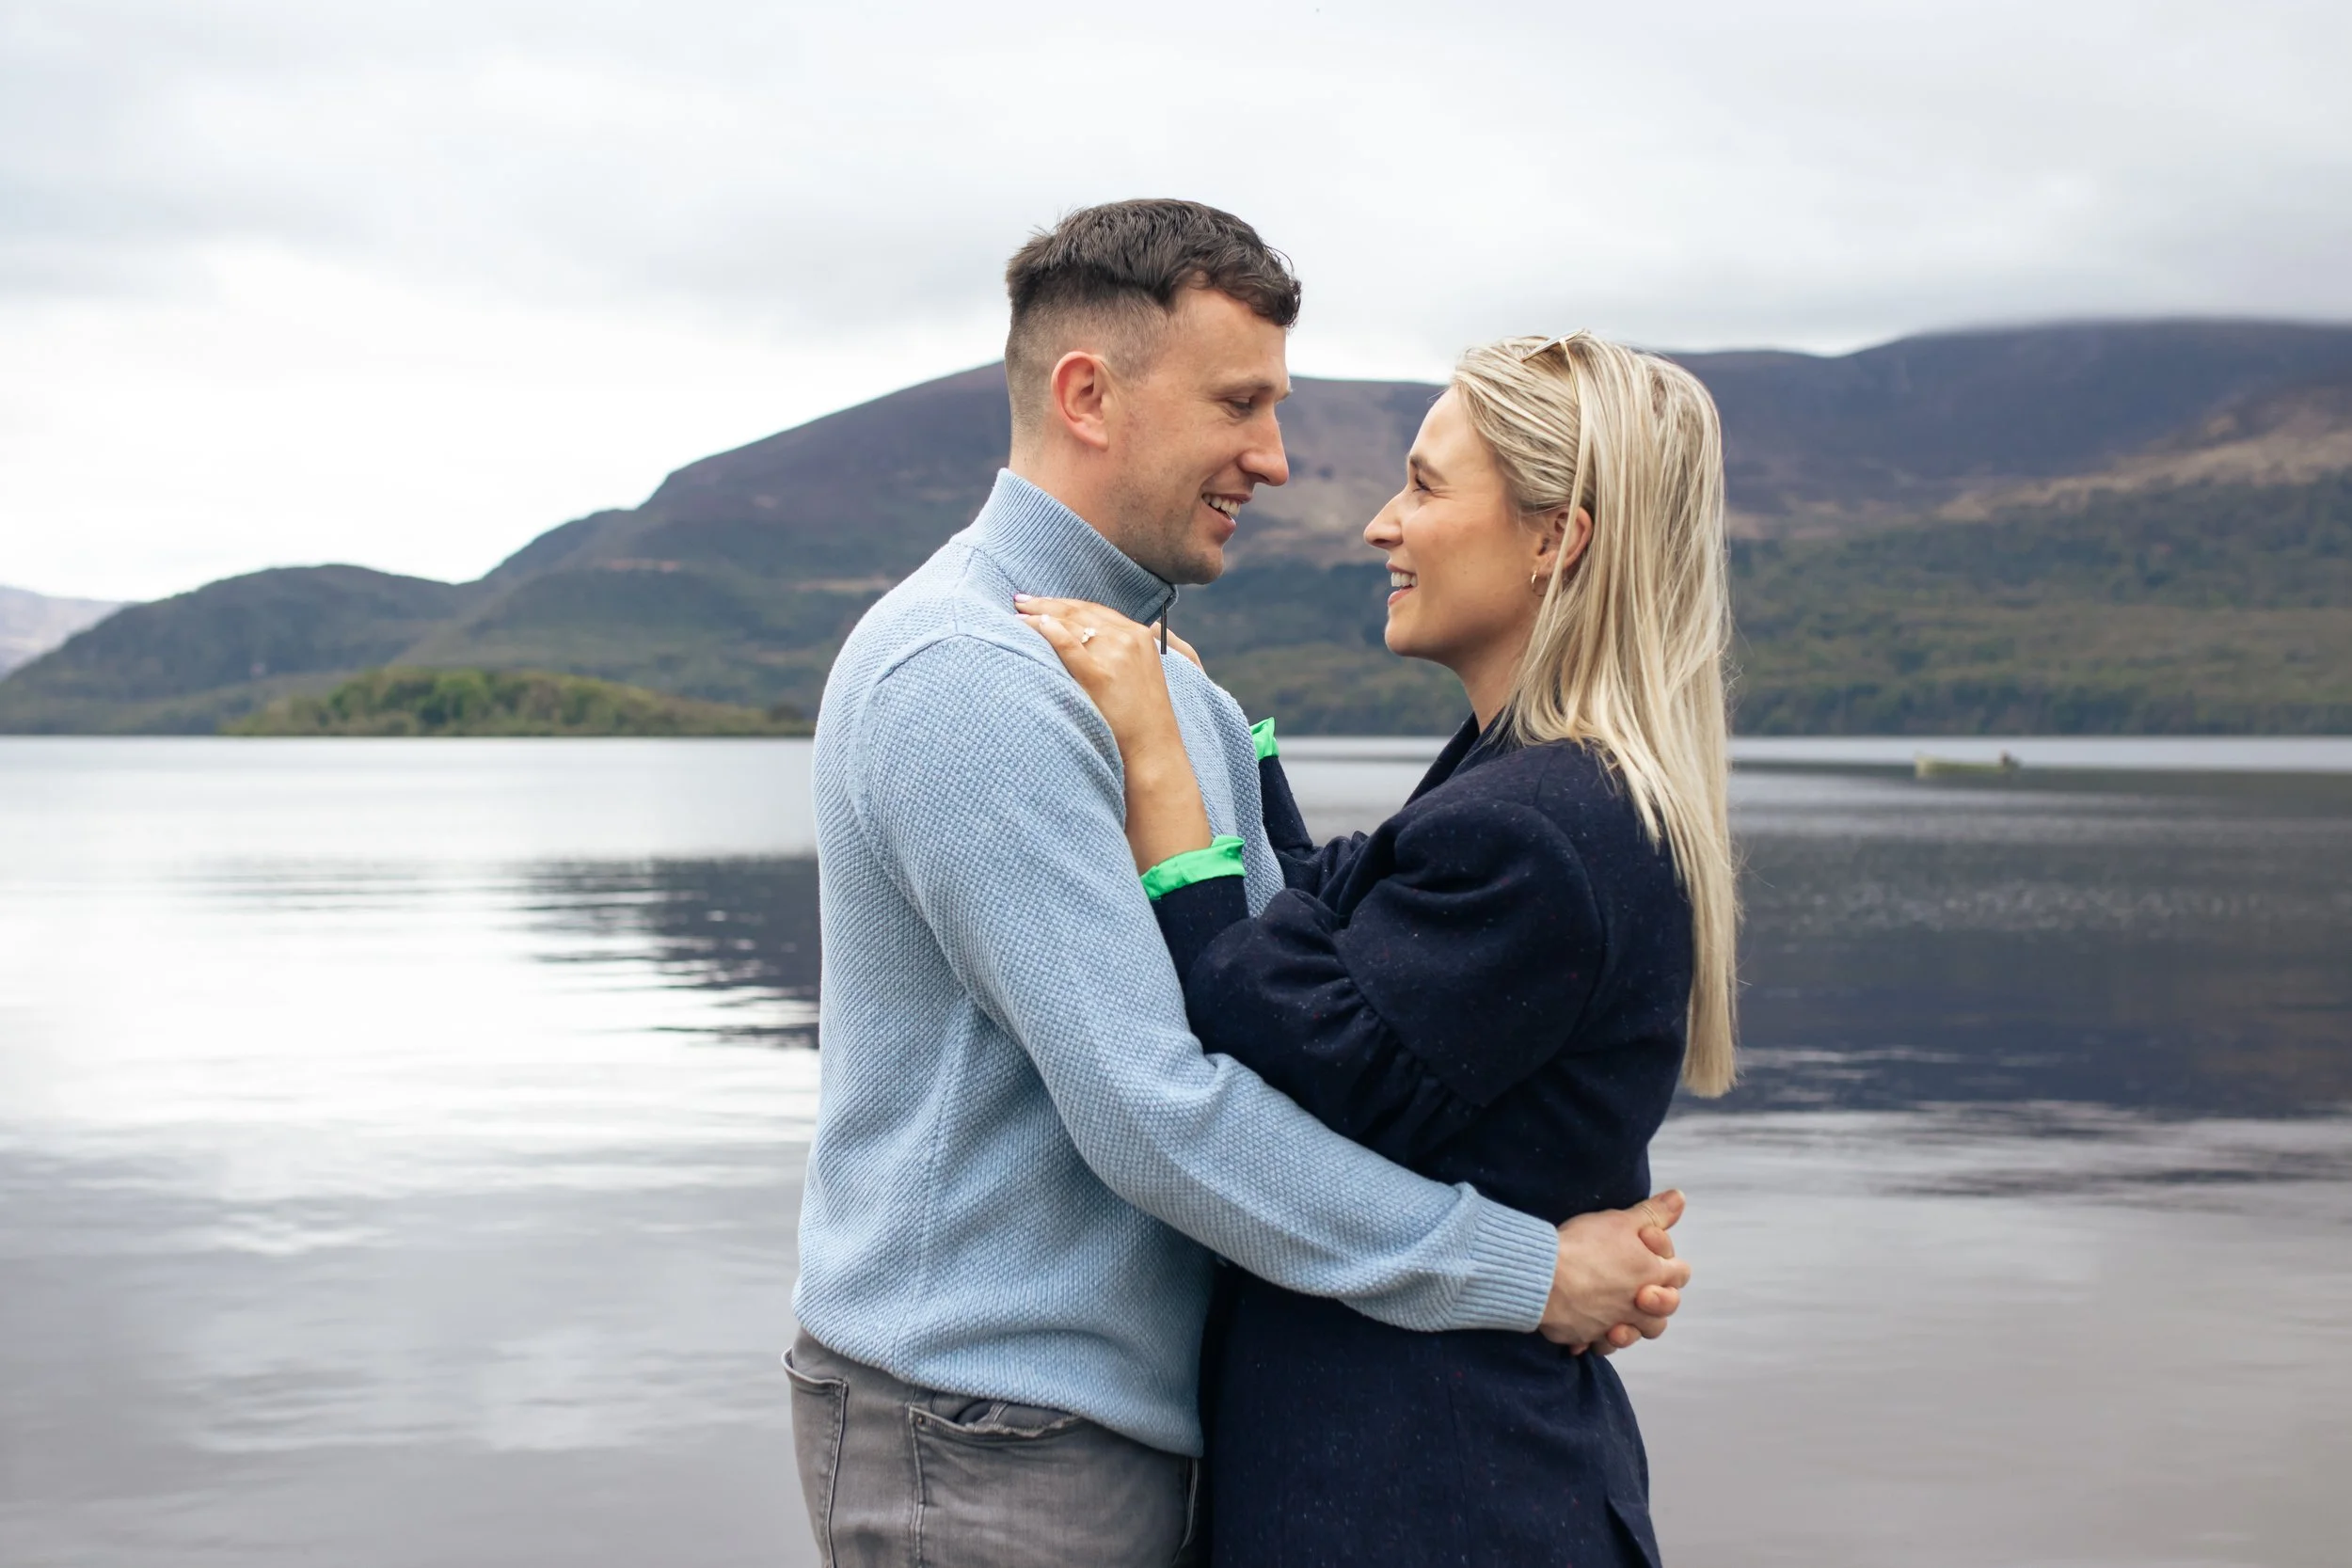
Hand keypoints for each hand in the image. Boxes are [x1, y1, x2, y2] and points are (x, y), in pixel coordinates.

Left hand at [1016, 595, 1215, 871]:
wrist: (1152, 754)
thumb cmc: (1143, 722)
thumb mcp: (1145, 676)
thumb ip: (1130, 652)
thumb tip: (1117, 634)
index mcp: (1141, 636)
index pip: (1096, 611)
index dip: (1066, 605)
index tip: (1042, 604)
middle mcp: (1129, 639)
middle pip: (1080, 611)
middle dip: (1047, 604)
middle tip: (1020, 600)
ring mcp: (1115, 656)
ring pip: (1070, 622)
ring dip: (1039, 613)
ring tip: (1016, 612)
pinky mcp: (1099, 675)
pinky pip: (1064, 643)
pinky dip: (1043, 629)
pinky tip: (1026, 625)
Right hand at [1537, 1190, 1691, 1352]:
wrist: (1545, 1277)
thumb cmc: (1584, 1246)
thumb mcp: (1620, 1220)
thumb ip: (1653, 1213)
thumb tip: (1679, 1198)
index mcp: (1652, 1275)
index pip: (1679, 1273)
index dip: (1667, 1260)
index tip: (1643, 1247)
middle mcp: (1638, 1305)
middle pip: (1663, 1312)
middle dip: (1656, 1299)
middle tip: (1636, 1284)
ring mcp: (1613, 1324)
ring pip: (1635, 1333)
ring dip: (1630, 1326)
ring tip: (1615, 1311)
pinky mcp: (1587, 1336)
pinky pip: (1598, 1345)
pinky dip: (1595, 1339)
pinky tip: (1587, 1327)